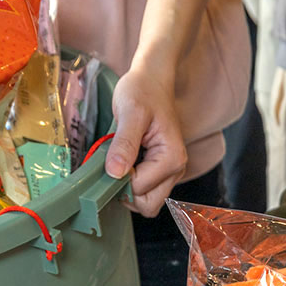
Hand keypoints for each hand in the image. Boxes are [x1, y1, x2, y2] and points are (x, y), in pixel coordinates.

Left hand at [105, 63, 186, 216]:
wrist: (151, 81)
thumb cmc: (142, 91)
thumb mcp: (130, 112)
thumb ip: (124, 144)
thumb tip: (115, 173)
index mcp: (172, 158)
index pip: (140, 190)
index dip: (120, 179)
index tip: (109, 158)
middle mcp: (176, 170)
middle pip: (148, 205)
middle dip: (125, 192)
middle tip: (112, 166)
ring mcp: (170, 173)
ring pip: (146, 202)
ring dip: (127, 189)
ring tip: (118, 162)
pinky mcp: (161, 172)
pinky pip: (145, 191)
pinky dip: (130, 184)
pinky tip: (124, 164)